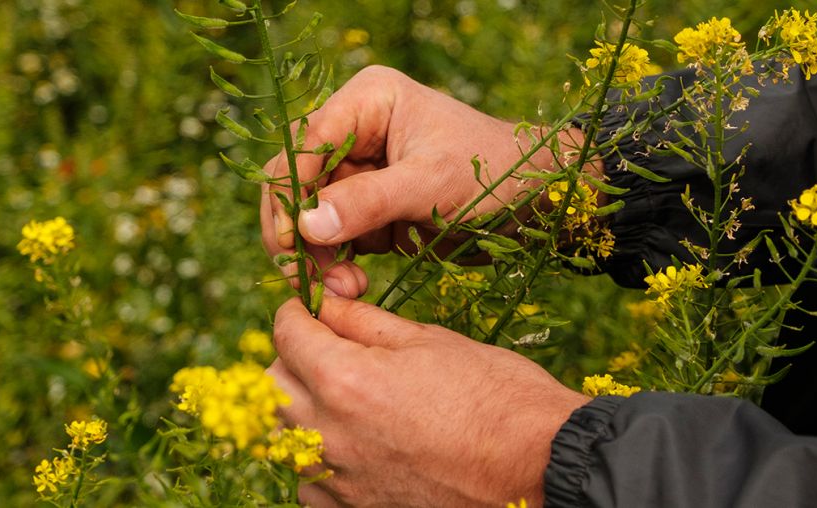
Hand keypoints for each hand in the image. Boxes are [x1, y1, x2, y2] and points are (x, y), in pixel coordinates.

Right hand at [260, 65, 592, 297]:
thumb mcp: (431, 184)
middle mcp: (355, 130)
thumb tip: (306, 226)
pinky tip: (355, 282)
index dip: (291, 194)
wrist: (536, 202)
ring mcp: (360, 169)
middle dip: (300, 230)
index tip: (292, 243)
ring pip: (310, 214)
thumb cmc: (494, 174)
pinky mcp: (369, 205)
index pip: (306, 145)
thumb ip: (368, 201)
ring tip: (347, 286)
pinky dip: (337, 262)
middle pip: (296, 180)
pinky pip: (334, 235)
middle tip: (310, 278)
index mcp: (367, 102)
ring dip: (318, 254)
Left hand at [268, 296, 590, 506]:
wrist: (543, 468)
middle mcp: (332, 437)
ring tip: (342, 398)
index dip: (295, 311)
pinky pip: (309, 484)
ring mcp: (342, 483)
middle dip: (292, 360)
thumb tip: (328, 304)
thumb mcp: (430, 341)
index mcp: (346, 382)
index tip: (308, 308)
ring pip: (285, 438)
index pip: (286, 335)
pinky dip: (319, 460)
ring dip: (301, 410)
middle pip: (273, 387)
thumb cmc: (497, 395)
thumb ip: (365, 322)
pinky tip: (354, 445)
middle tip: (327, 348)